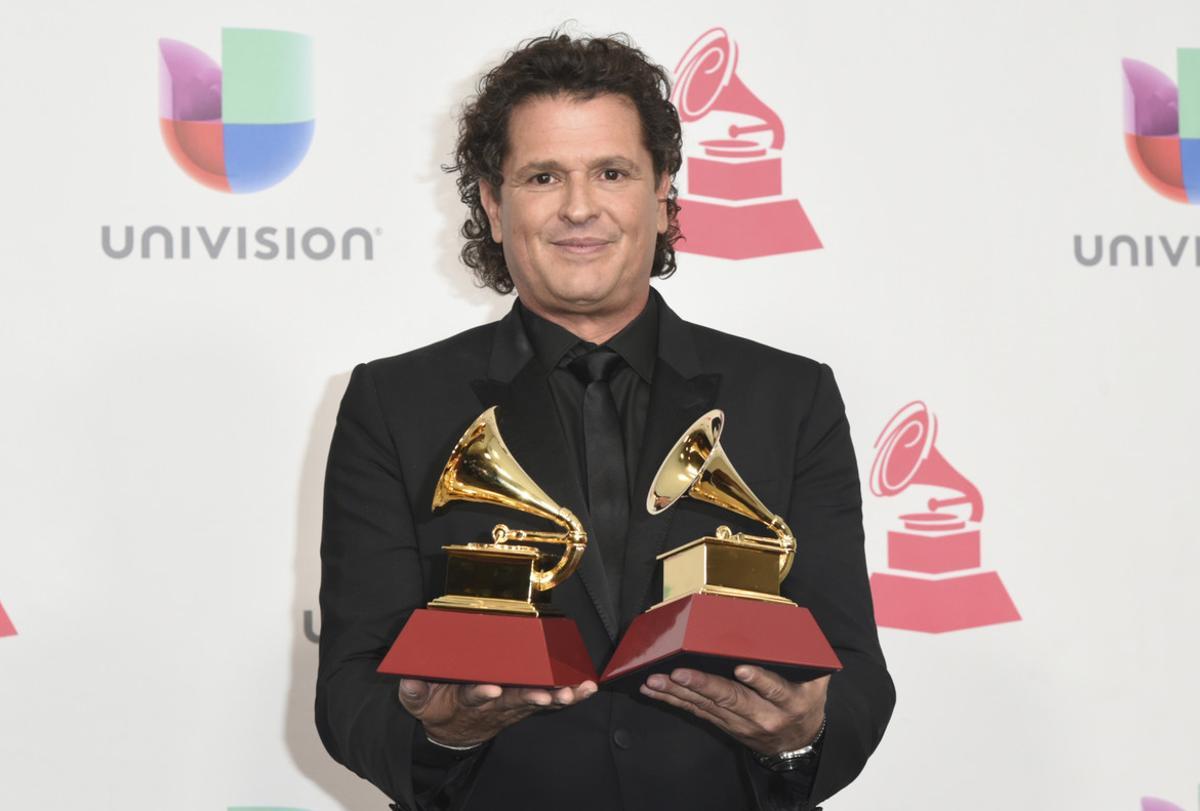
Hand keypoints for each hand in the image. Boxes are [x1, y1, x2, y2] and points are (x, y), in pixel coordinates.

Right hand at [399, 678, 598, 747]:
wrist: (455, 732)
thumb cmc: (440, 708)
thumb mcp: (420, 704)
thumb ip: (414, 693)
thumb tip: (407, 681)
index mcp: (466, 699)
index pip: (472, 696)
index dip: (480, 693)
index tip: (489, 688)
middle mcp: (494, 703)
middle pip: (514, 700)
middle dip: (531, 696)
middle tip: (546, 694)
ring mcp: (512, 704)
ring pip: (536, 699)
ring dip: (557, 696)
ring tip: (574, 692)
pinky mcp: (526, 702)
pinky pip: (550, 699)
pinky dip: (569, 695)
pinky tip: (586, 688)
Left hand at [640, 665, 827, 754]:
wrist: (799, 743)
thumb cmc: (806, 703)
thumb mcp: (816, 681)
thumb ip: (806, 657)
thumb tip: (792, 625)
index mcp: (790, 702)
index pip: (774, 689)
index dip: (759, 679)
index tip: (742, 668)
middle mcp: (764, 715)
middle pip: (732, 699)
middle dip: (702, 685)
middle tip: (678, 673)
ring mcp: (741, 724)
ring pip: (707, 707)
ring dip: (678, 693)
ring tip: (655, 680)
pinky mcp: (724, 725)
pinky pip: (697, 712)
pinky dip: (674, 701)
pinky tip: (654, 691)